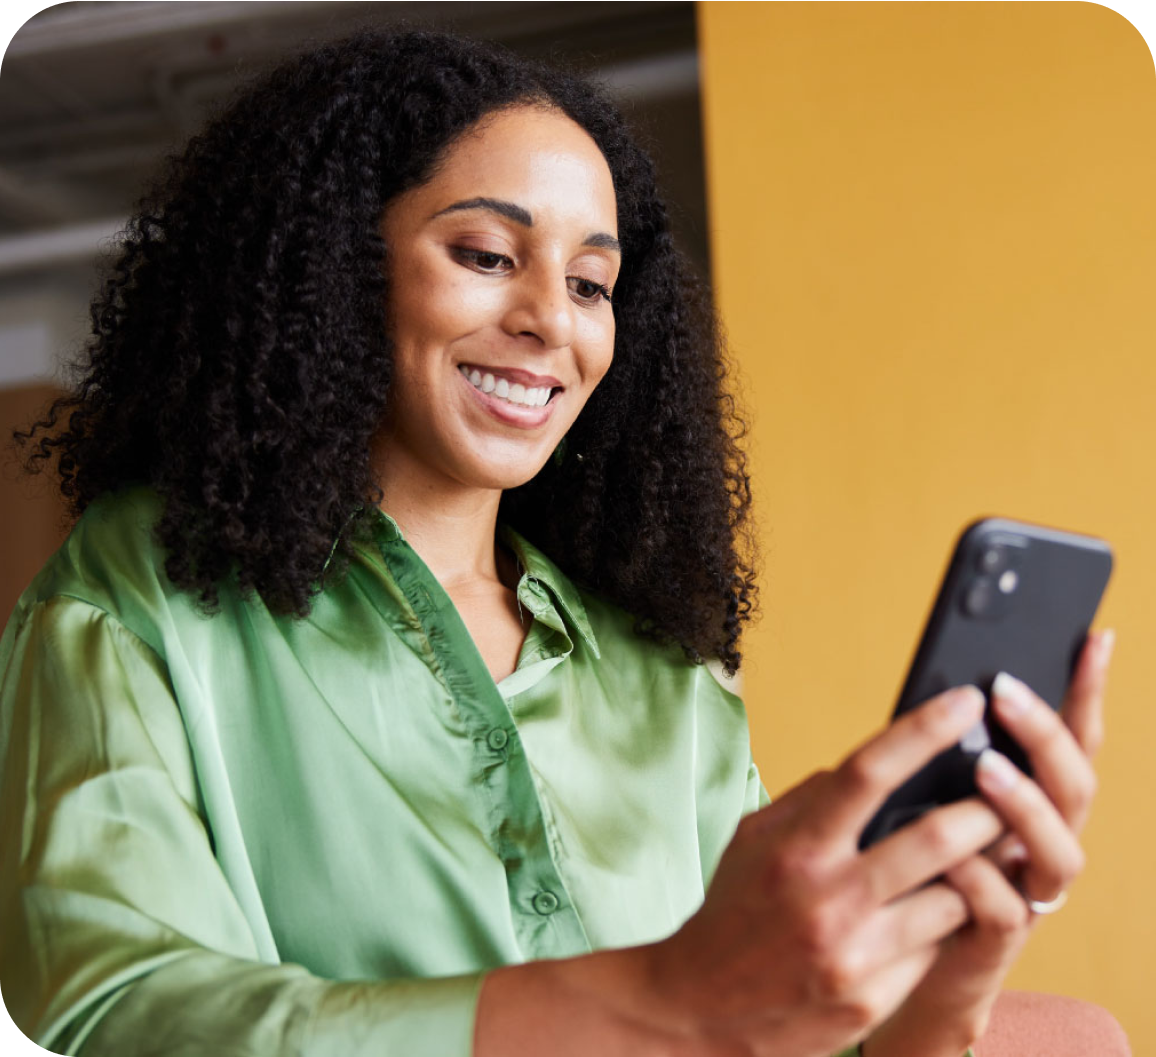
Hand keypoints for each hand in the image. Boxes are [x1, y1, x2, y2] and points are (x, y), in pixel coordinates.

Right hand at [632, 685, 1008, 1056]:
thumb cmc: (733, 912)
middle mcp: (827, 897)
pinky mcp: (872, 998)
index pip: (868, 772)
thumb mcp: (753, 841)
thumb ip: (810, 801)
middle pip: (934, 838)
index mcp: (795, 847)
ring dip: (978, 872)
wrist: (703, 1009)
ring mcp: (854, 954)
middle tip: (1011, 791)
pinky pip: (934, 949)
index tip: (966, 702)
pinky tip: (945, 910)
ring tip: (993, 851)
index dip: (924, 730)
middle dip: (986, 810)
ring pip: (952, 898)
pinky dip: (946, 923)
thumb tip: (872, 768)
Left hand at [863, 629, 1114, 1056]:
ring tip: (985, 769)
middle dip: (1046, 735)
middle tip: (1004, 692)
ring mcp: (1026, 892)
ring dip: (1025, 805)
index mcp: (1034, 801)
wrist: (898, 957)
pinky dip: (977, 876)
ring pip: (1058, 850)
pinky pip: (999, 907)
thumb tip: (940, 688)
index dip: (1088, 691)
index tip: (1095, 637)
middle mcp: (1043, 843)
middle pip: (1075, 786)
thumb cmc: (914, 861)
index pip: (1074, 739)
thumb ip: (946, 757)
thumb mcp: (928, 795)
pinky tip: (952, 853)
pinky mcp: (993, 937)